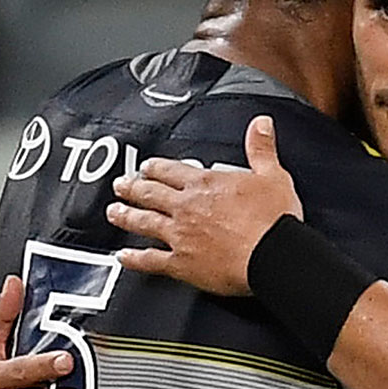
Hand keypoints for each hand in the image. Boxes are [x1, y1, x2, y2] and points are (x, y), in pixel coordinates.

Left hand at [108, 115, 303, 295]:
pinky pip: (150, 260)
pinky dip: (134, 259)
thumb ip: (261, 148)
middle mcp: (186, 207)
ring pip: (143, 222)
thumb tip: (260, 124)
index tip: (147, 167)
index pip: (172, 171)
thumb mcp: (273, 176)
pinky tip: (123, 257)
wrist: (272, 255)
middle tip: (120, 185)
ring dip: (125, 216)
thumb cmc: (273, 220)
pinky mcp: (181, 263)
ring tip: (114, 212)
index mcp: (205, 184)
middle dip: (132, 188)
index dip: (156, 168)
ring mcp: (180, 235)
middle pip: (150, 193)